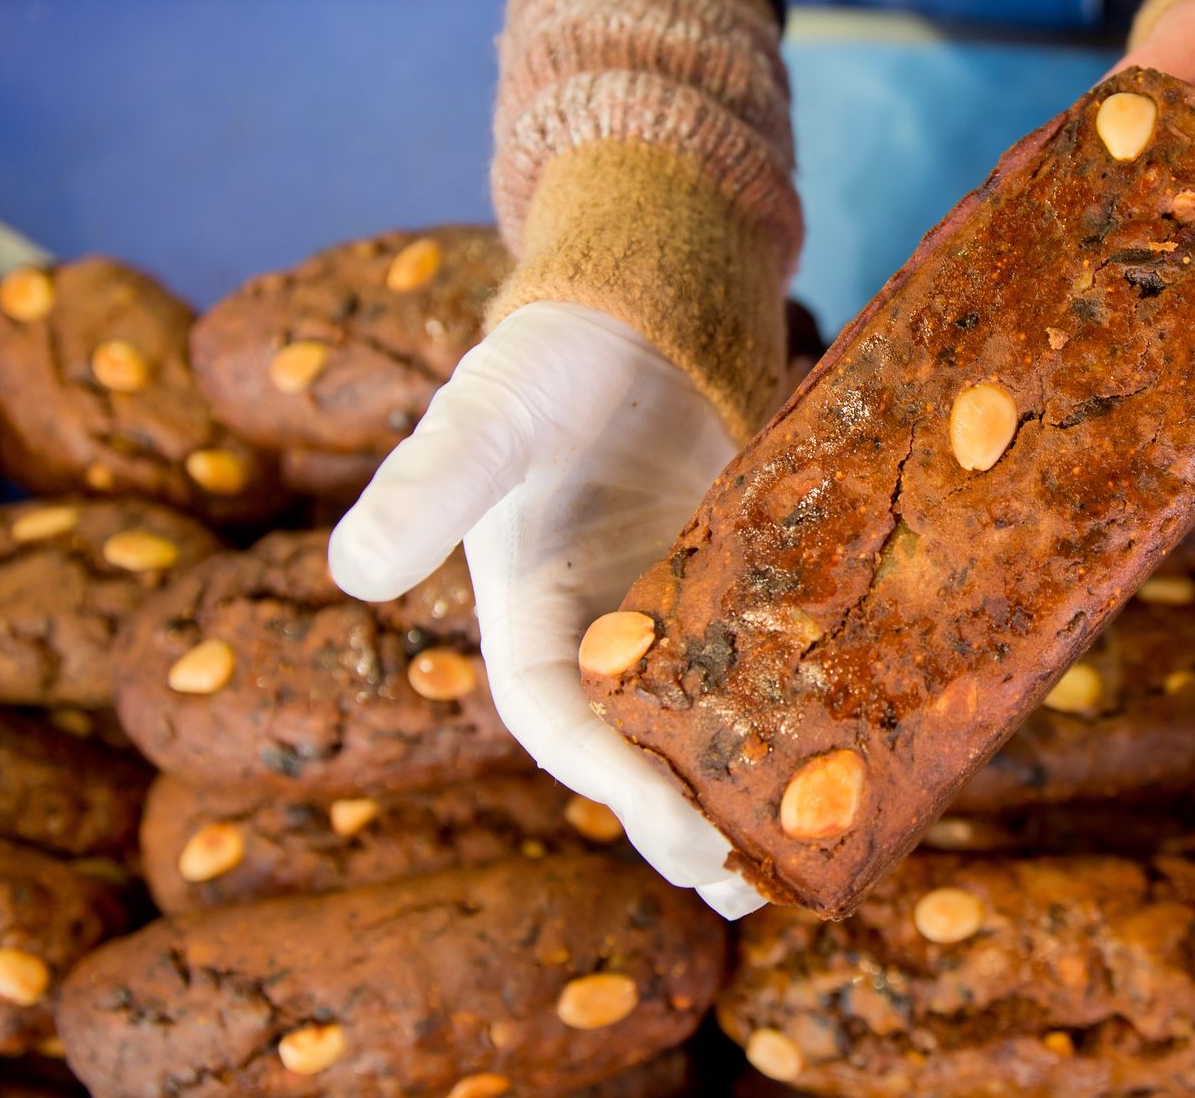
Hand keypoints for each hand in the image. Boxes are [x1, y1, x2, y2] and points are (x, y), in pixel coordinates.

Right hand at [328, 301, 763, 916]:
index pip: (560, 725)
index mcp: (526, 621)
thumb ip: (429, 485)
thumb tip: (350, 569)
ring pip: (700, 727)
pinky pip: (759, 668)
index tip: (681, 833)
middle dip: (683, 819)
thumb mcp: (484, 416)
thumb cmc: (545, 361)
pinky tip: (845, 754)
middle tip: (750, 879)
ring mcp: (669, 618)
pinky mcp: (733, 591)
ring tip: (797, 857)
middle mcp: (596, 637)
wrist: (632, 315)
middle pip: (635, 752)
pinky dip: (789, 716)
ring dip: (739, 792)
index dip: (616, 786)